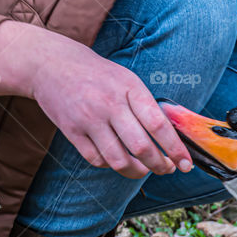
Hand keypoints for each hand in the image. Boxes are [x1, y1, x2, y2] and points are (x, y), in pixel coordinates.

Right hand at [0, 21, 191, 178]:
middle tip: (166, 168)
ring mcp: (89, 120)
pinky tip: (119, 160)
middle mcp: (109, 105)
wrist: (50, 63)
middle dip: (160, 165)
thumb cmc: (98, 74)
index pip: (159, 125)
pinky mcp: (72, 132)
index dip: (176, 149)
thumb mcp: (127, 80)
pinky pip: (97, 160)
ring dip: (137, 172)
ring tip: (145, 170)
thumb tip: (172, 138)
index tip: (186, 164)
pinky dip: (112, 166)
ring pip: (119, 161)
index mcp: (129, 89)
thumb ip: (147, 106)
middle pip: (142, 148)